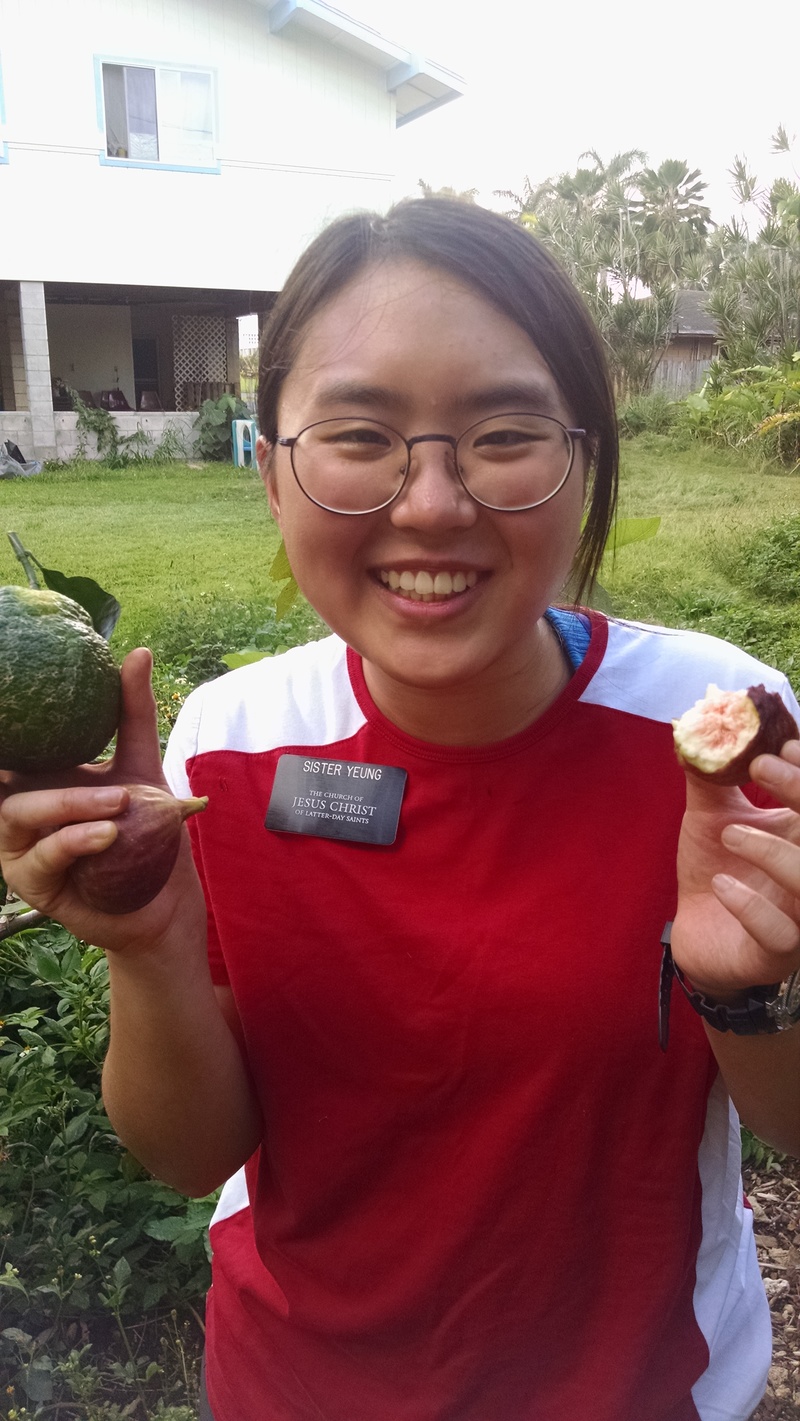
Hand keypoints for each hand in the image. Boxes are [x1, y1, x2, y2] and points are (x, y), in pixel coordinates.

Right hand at [0, 649, 204, 953]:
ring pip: (20, 813)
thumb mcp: (142, 765)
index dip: (6, 721)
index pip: (11, 744)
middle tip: (85, 761)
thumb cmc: (147, 833)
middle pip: (4, 773)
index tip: (8, 694)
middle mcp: (16, 806)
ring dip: (70, 804)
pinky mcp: (31, 883)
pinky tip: (108, 835)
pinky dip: (75, 841)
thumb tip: (136, 652)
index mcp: (35, 775)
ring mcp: (18, 846)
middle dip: (22, 753)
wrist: (165, 901)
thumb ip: (131, 713)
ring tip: (119, 803)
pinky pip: (43, 856)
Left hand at [673, 741, 799, 998]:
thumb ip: (712, 777)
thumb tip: (700, 726)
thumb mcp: (712, 817)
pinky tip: (722, 886)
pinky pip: (782, 935)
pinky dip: (752, 907)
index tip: (780, 746)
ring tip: (729, 832)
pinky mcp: (777, 953)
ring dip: (774, 852)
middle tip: (758, 768)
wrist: (696, 932)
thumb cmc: (718, 871)